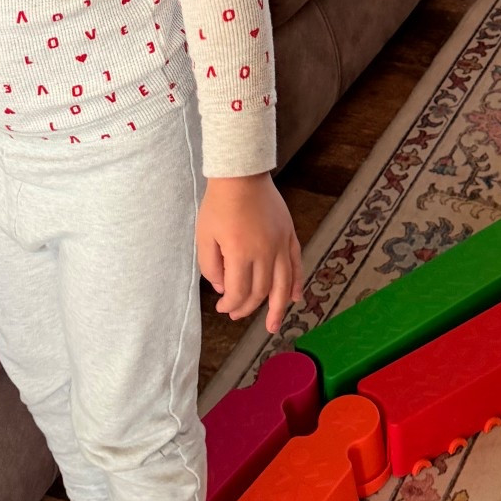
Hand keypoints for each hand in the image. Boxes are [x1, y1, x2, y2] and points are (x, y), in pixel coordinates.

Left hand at [196, 174, 303, 333]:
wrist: (241, 175)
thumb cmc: (219, 204)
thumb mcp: (204, 237)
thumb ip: (211, 267)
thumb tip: (223, 288)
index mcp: (241, 253)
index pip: (239, 291)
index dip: (230, 304)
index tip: (221, 307)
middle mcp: (265, 252)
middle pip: (261, 291)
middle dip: (248, 307)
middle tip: (236, 314)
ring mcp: (280, 244)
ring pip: (283, 284)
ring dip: (279, 308)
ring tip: (273, 326)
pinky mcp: (289, 234)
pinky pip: (296, 263)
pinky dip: (296, 283)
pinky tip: (294, 298)